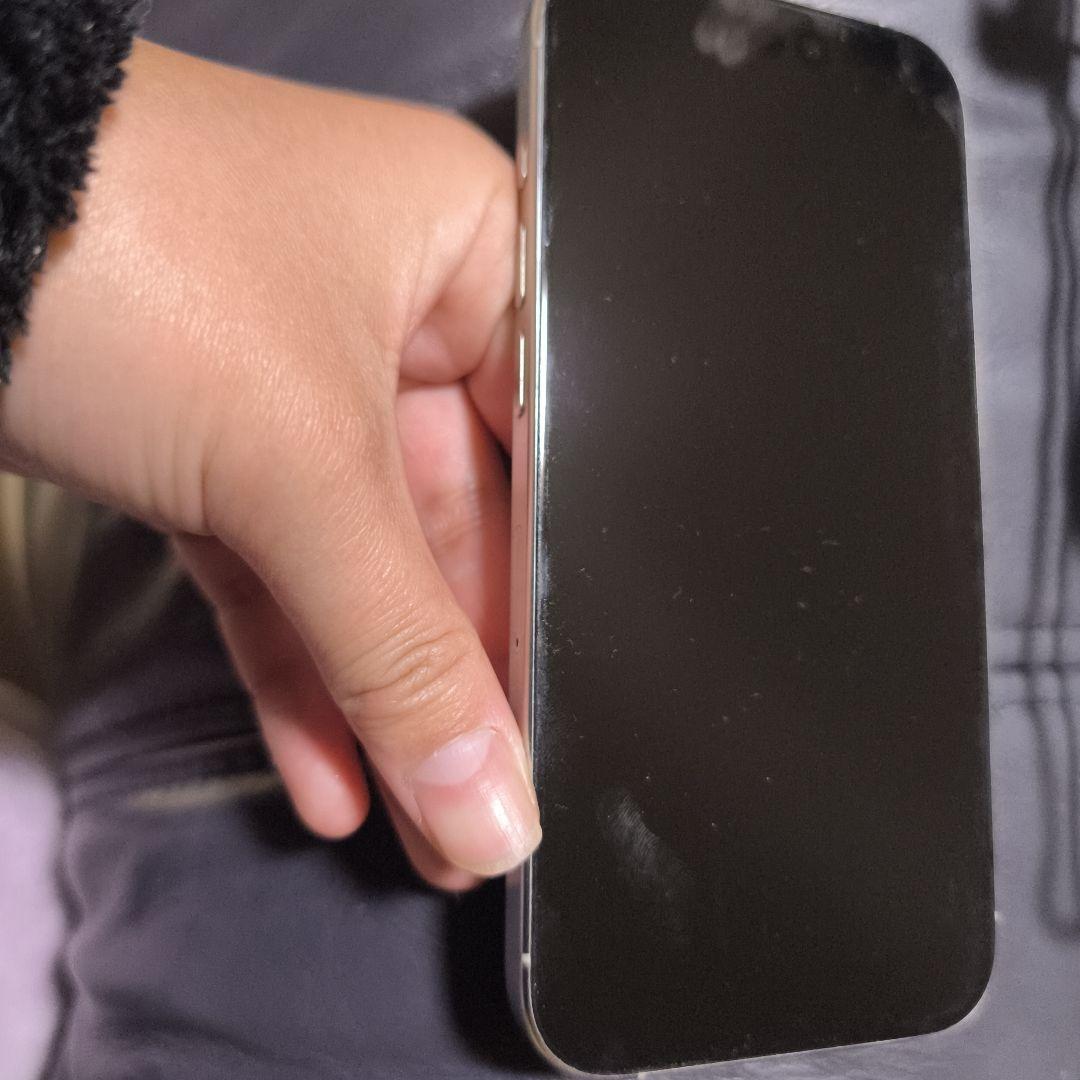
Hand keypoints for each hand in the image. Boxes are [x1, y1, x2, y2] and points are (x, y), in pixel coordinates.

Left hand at [0, 41, 538, 889]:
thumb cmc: (124, 256)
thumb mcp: (297, 460)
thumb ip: (403, 647)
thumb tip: (492, 799)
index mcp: (467, 255)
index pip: (544, 461)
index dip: (547, 606)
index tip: (547, 732)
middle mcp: (396, 312)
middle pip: (452, 528)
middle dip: (451, 680)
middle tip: (483, 810)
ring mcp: (295, 378)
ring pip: (358, 563)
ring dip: (375, 698)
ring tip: (421, 828)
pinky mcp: (204, 438)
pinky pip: (273, 571)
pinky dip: (294, 669)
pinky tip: (331, 774)